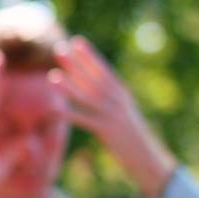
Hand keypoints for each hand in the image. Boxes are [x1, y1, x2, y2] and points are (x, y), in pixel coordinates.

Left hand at [50, 36, 176, 195]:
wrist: (146, 157)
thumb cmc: (128, 132)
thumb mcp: (119, 109)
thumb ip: (105, 95)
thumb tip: (85, 80)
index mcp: (121, 92)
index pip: (103, 69)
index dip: (90, 55)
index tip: (76, 40)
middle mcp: (118, 100)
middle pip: (94, 78)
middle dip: (76, 64)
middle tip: (59, 48)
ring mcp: (113, 115)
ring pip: (88, 98)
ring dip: (69, 87)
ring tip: (52, 76)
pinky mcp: (107, 131)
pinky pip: (85, 121)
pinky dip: (70, 115)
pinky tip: (55, 111)